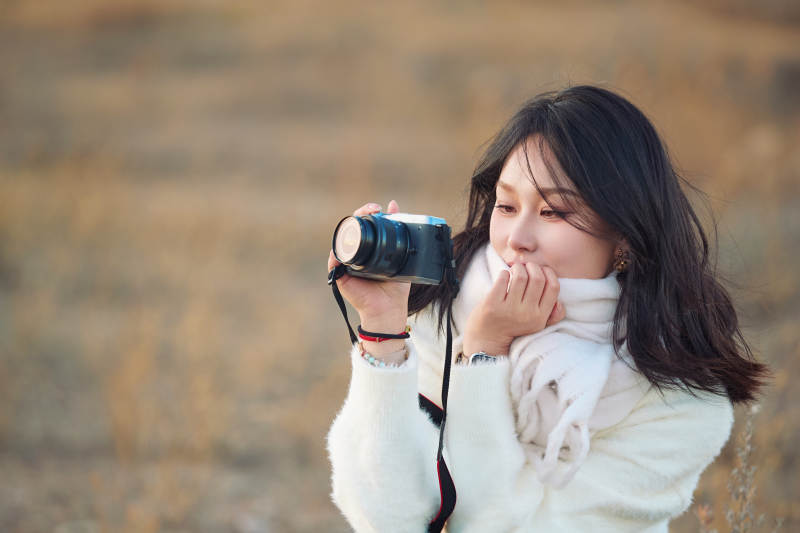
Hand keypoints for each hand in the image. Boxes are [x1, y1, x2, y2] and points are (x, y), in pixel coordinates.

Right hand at [328, 200, 410, 354]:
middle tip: (371, 210)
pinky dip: (336, 255)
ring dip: (347, 230)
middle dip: (358, 216)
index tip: (378, 208)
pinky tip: (343, 248)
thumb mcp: (401, 256)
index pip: (363, 225)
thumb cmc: (395, 287)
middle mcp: (355, 254)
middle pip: (351, 229)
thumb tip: (395, 205)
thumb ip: (400, 234)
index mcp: (368, 249)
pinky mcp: (340, 276)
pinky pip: (334, 261)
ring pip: (341, 242)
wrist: (389, 309)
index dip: (367, 212)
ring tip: (358, 222)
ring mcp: (346, 264)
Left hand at [462, 262, 564, 356]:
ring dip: (518, 268)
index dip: (549, 273)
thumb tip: (560, 302)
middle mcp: (526, 314)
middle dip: (533, 267)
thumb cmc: (512, 328)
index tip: (541, 270)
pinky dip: (504, 273)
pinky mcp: (492, 305)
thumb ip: (552, 315)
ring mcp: (509, 310)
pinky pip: (502, 279)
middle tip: (526, 266)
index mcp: (540, 317)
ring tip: (514, 269)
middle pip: (537, 278)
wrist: (486, 341)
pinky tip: (504, 276)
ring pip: (520, 276)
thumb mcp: (535, 325)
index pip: (553, 288)